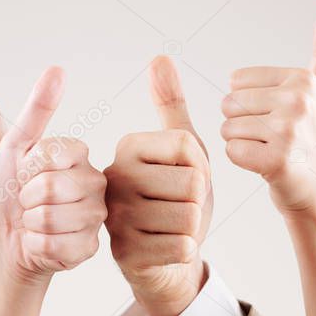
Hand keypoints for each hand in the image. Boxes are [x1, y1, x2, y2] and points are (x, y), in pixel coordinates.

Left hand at [0, 68, 106, 315]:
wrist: (8, 238)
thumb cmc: (11, 191)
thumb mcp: (15, 146)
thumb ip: (36, 110)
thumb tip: (57, 70)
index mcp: (80, 154)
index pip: (51, 153)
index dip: (26, 167)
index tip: (23, 173)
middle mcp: (97, 183)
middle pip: (49, 187)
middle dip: (24, 197)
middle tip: (25, 201)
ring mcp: (96, 218)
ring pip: (49, 217)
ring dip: (28, 222)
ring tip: (32, 220)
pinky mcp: (89, 248)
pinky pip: (52, 244)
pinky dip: (34, 244)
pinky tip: (38, 241)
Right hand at [104, 56, 211, 315]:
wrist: (163, 258)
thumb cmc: (174, 199)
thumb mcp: (182, 151)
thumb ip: (171, 106)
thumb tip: (159, 57)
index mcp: (127, 148)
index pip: (189, 147)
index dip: (201, 167)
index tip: (183, 176)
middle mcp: (114, 179)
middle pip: (192, 184)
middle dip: (198, 201)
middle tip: (178, 207)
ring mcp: (116, 218)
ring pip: (189, 217)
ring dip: (193, 227)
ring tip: (172, 227)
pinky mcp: (126, 252)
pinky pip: (183, 246)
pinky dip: (186, 250)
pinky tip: (168, 248)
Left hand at [224, 11, 315, 315]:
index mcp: (301, 79)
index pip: (237, 82)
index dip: (248, 102)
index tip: (276, 117)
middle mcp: (298, 100)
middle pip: (229, 104)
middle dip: (241, 123)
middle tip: (270, 138)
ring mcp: (289, 130)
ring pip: (227, 128)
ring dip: (240, 143)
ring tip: (269, 151)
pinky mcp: (276, 160)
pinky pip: (231, 152)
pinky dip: (241, 162)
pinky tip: (264, 166)